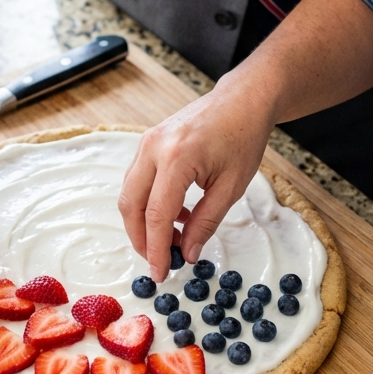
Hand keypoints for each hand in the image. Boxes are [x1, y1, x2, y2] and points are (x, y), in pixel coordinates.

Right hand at [118, 67, 276, 282]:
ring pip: (129, 194)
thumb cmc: (243, 137)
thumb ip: (206, 222)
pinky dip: (149, 204)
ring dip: (145, 223)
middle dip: (141, 240)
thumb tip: (188, 254)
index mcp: (176, 158)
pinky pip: (138, 180)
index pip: (156, 215)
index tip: (162, 274)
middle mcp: (153, 148)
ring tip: (176, 240)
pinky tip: (177, 216)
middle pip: (130, 206)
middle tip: (162, 261)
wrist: (242, 100)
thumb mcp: (231, 187)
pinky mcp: (148, 142)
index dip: (157, 249)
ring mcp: (146, 142)